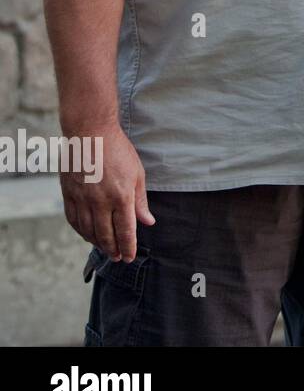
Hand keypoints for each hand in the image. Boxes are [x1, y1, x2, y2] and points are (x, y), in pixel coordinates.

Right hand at [60, 125, 154, 261]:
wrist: (90, 133)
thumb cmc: (118, 151)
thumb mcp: (137, 174)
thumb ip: (140, 201)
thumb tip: (147, 222)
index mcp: (121, 196)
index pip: (125, 230)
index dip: (128, 247)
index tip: (129, 257)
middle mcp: (100, 201)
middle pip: (106, 235)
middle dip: (113, 249)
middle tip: (118, 258)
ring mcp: (82, 199)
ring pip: (88, 231)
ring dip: (97, 243)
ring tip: (105, 250)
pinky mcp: (68, 195)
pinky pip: (74, 220)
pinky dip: (81, 232)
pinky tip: (87, 235)